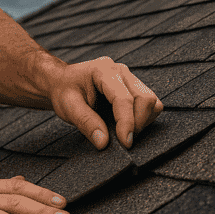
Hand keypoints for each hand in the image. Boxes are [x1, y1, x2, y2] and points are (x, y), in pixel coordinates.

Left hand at [39, 55, 163, 148]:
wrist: (62, 81)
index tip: (125, 143)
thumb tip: (104, 143)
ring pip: (152, 101)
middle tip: (122, 139)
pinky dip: (144, 118)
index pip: (124, 98)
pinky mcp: (134, 87)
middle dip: (138, 123)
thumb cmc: (64, 91)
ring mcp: (129, 77)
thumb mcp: (67, 106)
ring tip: (123, 131)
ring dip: (143, 121)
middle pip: (145, 99)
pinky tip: (127, 124)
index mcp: (102, 70)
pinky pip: (150, 104)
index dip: (127, 122)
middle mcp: (120, 71)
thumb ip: (86, 123)